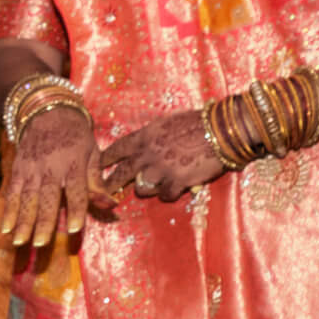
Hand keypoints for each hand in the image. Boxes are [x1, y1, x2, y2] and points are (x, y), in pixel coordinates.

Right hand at [0, 103, 103, 246]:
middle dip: (44, 222)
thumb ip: (97, 182)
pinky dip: (8, 210)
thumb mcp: (92, 153)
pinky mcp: (18, 169)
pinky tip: (5, 227)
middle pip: (48, 198)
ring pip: (27, 199)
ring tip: (19, 242)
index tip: (76, 229)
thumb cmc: (75, 136)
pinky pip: (12, 193)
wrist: (48, 112)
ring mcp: (32, 169)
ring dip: (23, 222)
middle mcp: (52, 168)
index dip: (77, 209)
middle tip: (41, 244)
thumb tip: (111, 205)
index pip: (77, 190)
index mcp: (74, 164)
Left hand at [100, 109, 227, 203]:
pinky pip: (164, 196)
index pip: (115, 150)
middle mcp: (146, 154)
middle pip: (119, 175)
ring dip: (149, 188)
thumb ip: (150, 137)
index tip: (95, 167)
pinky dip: (171, 193)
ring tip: (161, 181)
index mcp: (143, 137)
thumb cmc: (198, 122)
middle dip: (110, 184)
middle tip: (104, 191)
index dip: (103, 160)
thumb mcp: (167, 123)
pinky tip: (180, 185)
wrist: (223, 130)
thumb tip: (140, 147)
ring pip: (141, 189)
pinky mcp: (175, 182)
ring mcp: (159, 170)